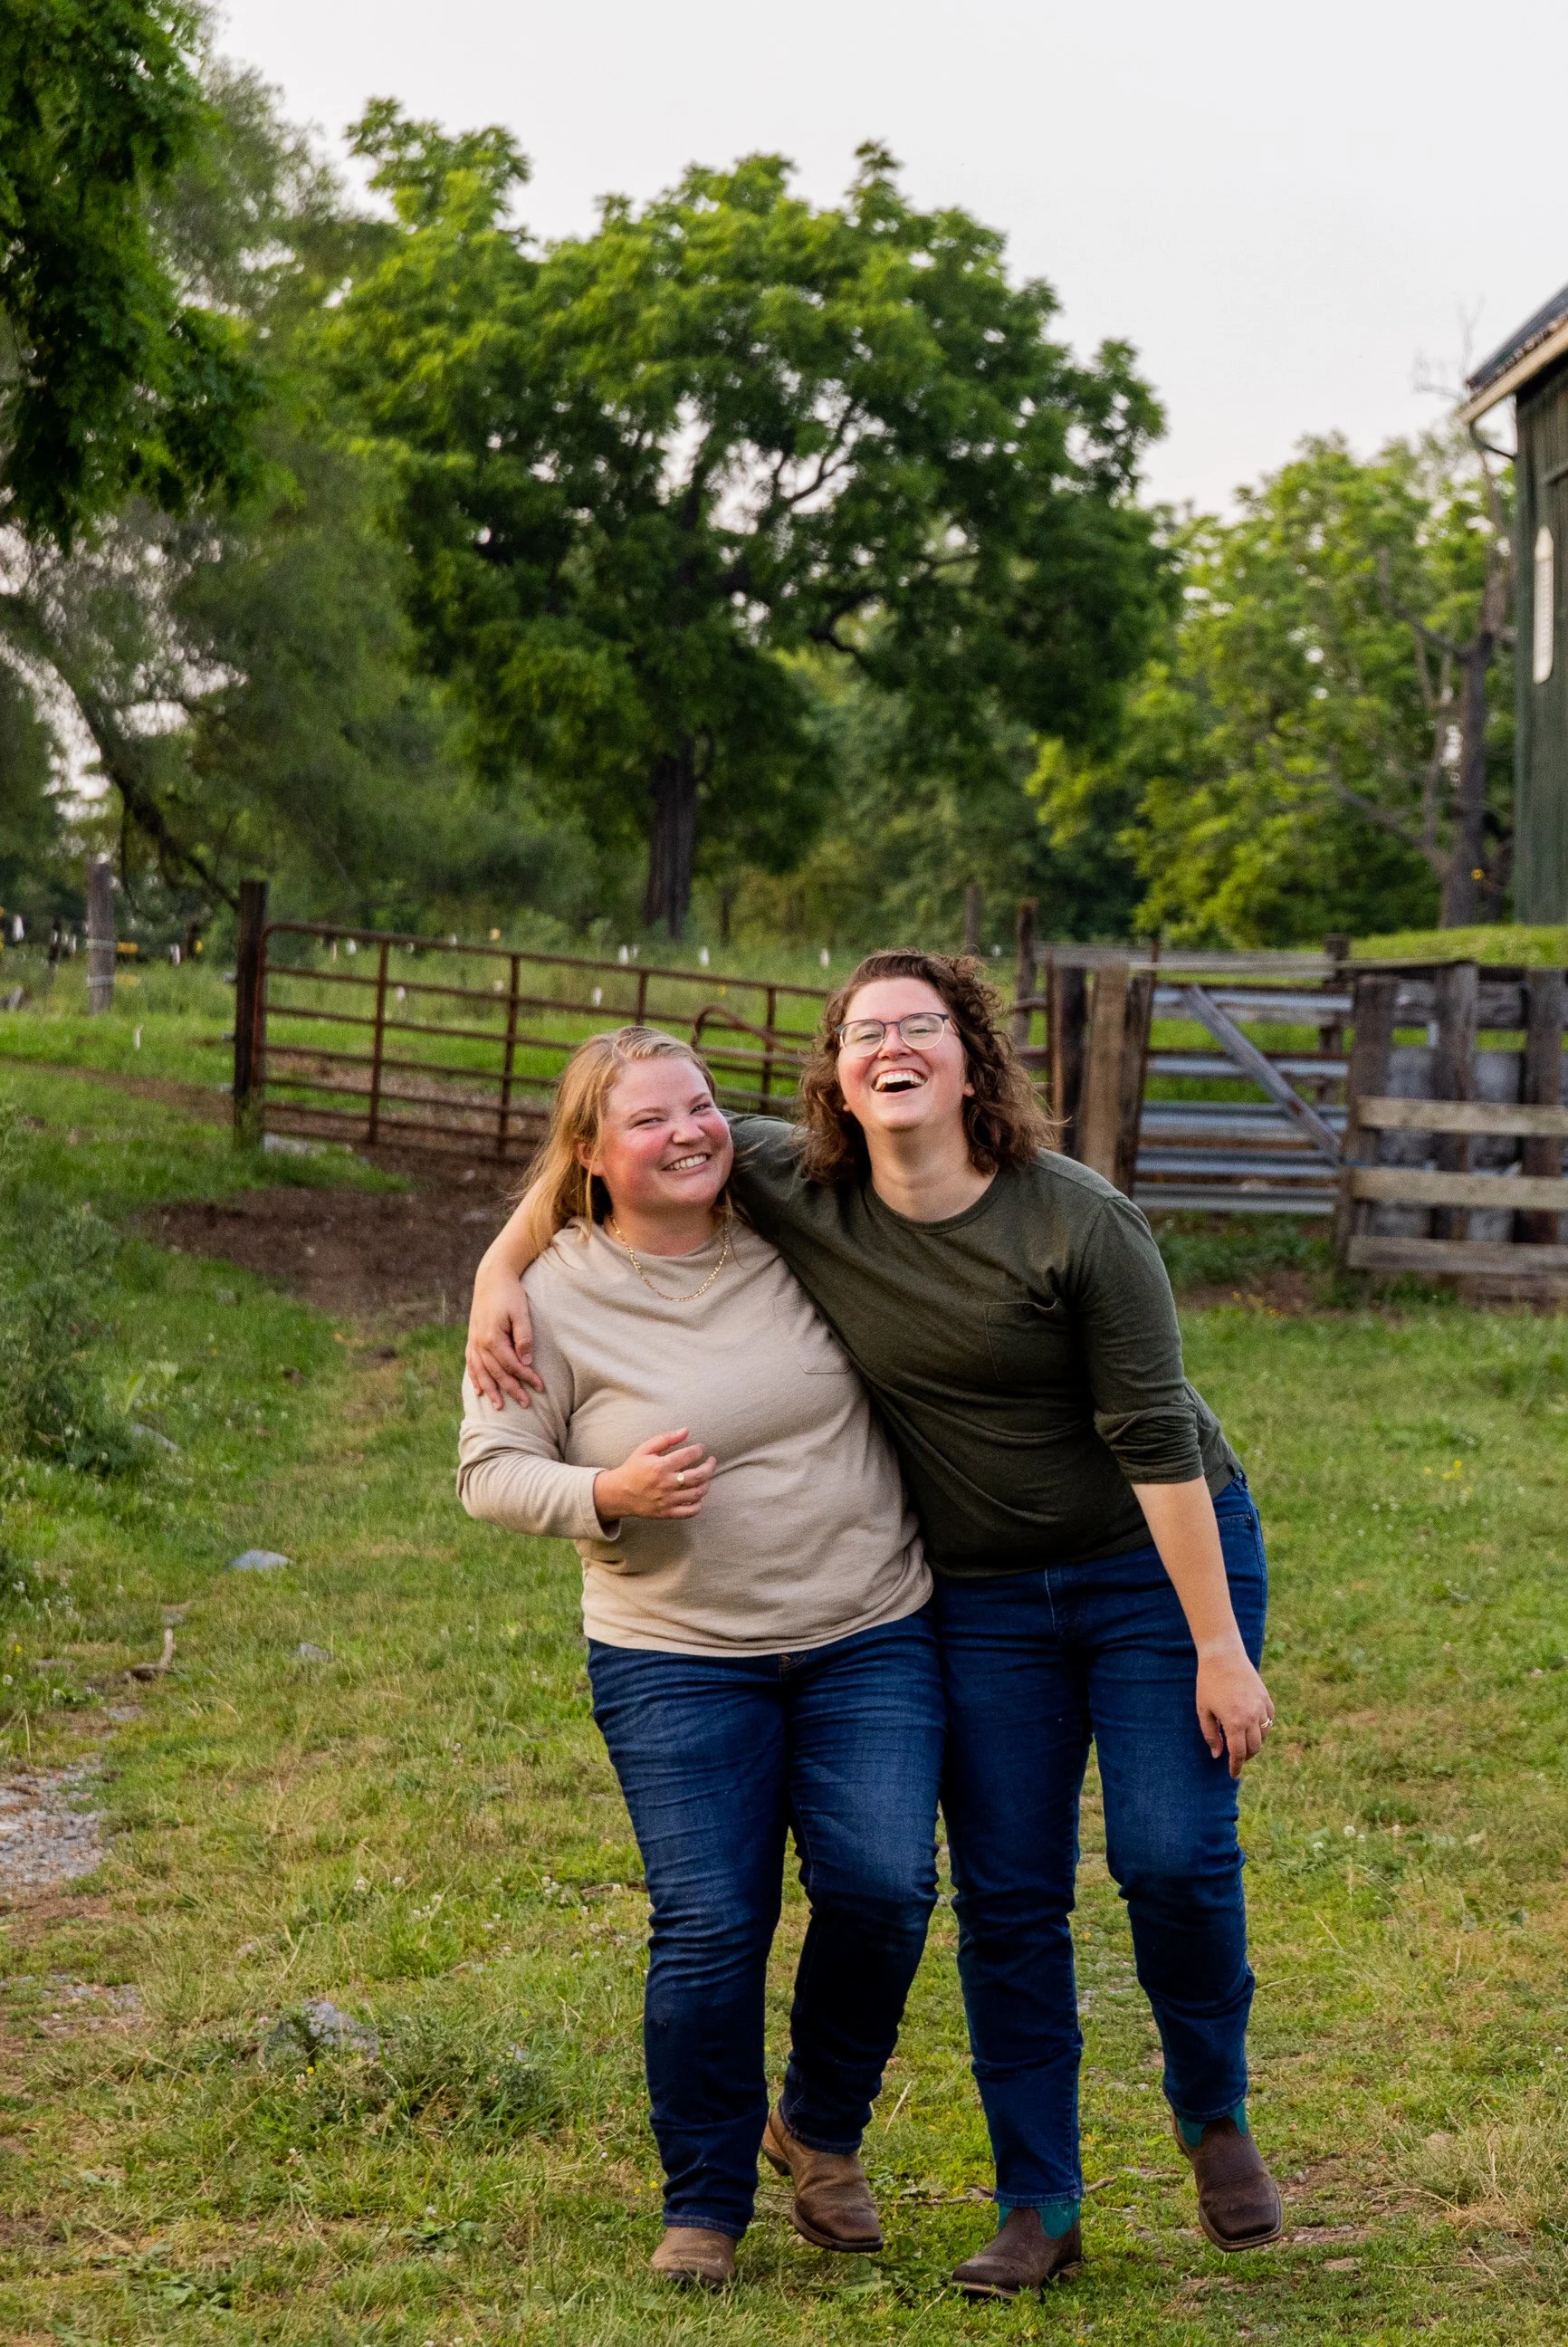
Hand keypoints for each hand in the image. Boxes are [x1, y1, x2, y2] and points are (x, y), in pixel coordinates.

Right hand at [466, 1268, 543, 1408]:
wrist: (491, 1277)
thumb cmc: (510, 1294)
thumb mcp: (521, 1313)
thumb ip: (523, 1338)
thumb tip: (526, 1363)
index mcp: (493, 1338)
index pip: (512, 1365)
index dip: (526, 1378)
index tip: (540, 1387)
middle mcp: (480, 1343)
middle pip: (497, 1373)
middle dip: (512, 1390)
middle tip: (525, 1404)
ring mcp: (474, 1341)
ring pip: (481, 1372)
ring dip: (490, 1390)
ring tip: (499, 1406)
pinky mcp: (472, 1338)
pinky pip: (471, 1363)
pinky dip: (475, 1377)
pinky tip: (479, 1389)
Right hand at [594, 1430, 716, 1524]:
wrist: (619, 1493)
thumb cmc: (633, 1469)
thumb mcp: (645, 1449)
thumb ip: (666, 1438)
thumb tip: (686, 1431)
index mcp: (660, 1466)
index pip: (688, 1455)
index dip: (699, 1450)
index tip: (701, 1448)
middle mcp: (665, 1484)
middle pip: (698, 1476)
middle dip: (710, 1467)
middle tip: (711, 1461)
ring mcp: (667, 1500)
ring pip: (697, 1494)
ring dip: (707, 1484)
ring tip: (706, 1477)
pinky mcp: (667, 1513)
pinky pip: (689, 1512)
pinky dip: (698, 1504)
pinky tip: (698, 1496)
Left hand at [1196, 1644, 1274, 1778]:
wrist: (1223, 1656)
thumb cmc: (1208, 1683)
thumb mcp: (1203, 1710)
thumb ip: (1211, 1735)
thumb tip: (1218, 1755)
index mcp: (1234, 1722)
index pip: (1238, 1753)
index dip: (1236, 1766)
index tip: (1233, 1774)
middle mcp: (1251, 1717)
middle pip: (1254, 1748)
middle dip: (1245, 1757)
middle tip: (1236, 1758)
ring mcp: (1261, 1707)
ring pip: (1264, 1735)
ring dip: (1255, 1743)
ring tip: (1243, 1743)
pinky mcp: (1266, 1698)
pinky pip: (1270, 1720)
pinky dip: (1264, 1728)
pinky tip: (1253, 1727)